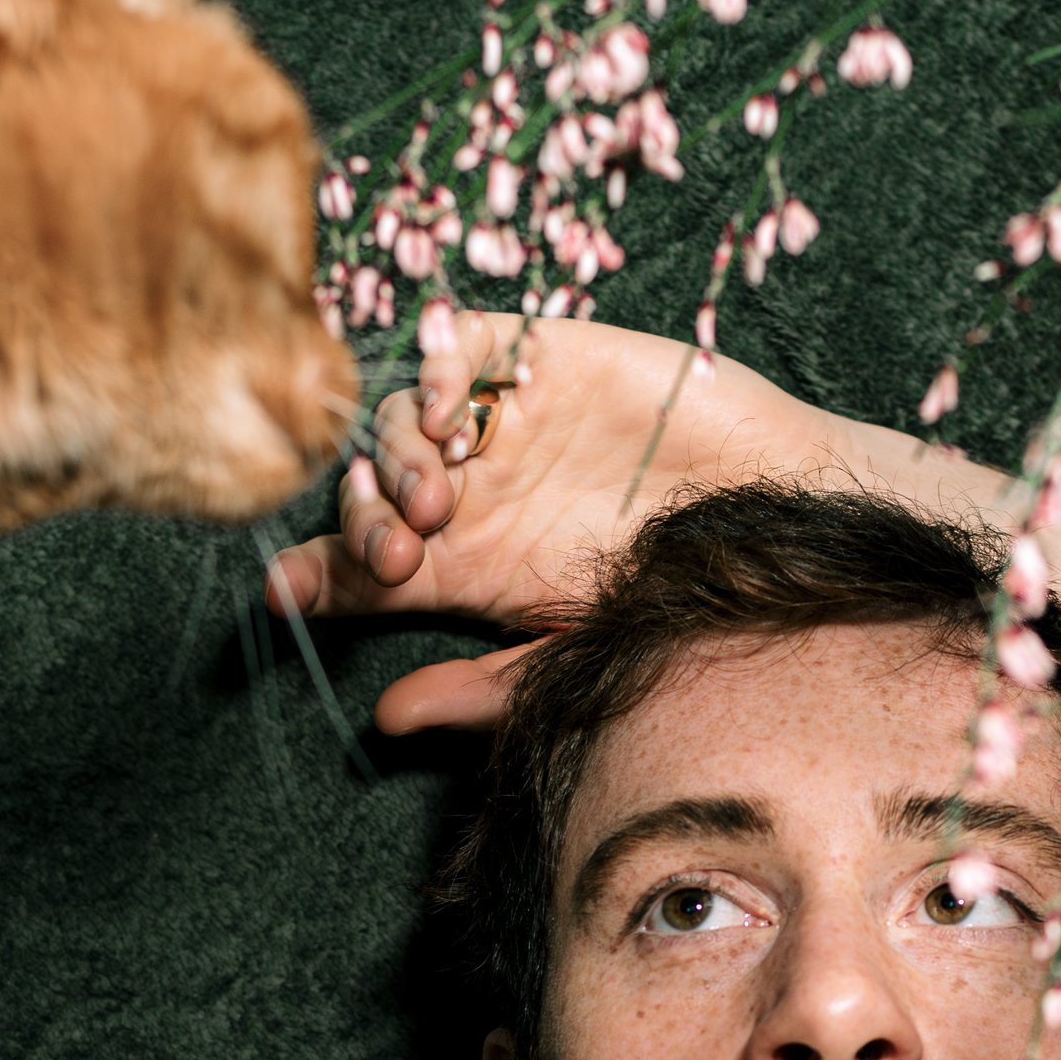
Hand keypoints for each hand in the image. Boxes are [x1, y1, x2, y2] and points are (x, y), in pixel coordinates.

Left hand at [267, 312, 823, 734]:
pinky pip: (460, 341)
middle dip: (363, 519)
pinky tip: (443, 408)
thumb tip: (383, 718)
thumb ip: (481, 689)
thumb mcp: (576, 660)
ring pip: (399, 417)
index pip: (362, 567)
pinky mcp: (543, 358)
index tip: (281, 590)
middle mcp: (472, 491)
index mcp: (466, 567)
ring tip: (437, 499)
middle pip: (368, 488)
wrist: (778, 526)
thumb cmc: (683, 600)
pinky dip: (434, 362)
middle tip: (397, 556)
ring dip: (396, 456)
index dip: (313, 572)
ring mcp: (503, 422)